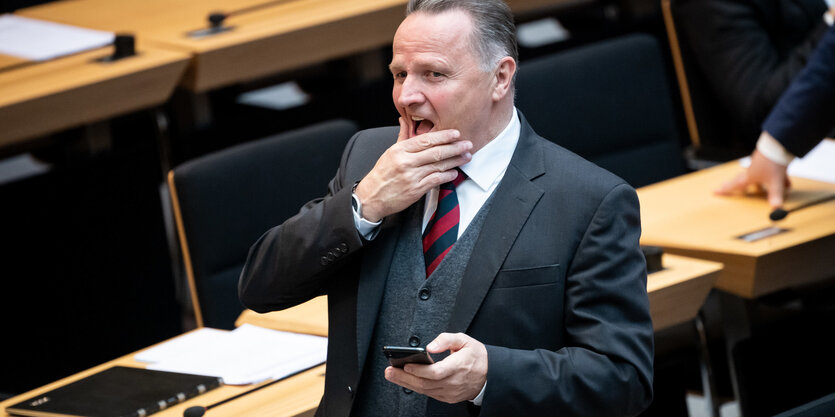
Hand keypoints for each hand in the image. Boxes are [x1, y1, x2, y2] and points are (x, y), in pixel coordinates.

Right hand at [355, 118, 471, 221]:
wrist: (372, 196)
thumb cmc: (382, 174)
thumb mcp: (390, 152)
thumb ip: (402, 137)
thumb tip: (404, 119)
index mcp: (399, 150)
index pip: (425, 140)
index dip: (443, 136)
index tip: (456, 134)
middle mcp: (406, 162)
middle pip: (435, 152)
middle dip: (454, 148)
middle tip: (467, 144)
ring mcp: (411, 177)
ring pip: (438, 166)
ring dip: (455, 161)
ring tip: (466, 157)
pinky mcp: (415, 190)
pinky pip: (435, 181)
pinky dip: (447, 176)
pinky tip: (454, 172)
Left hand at [384, 332, 487, 403]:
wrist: (490, 375)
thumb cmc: (477, 356)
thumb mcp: (464, 340)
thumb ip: (446, 339)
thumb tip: (430, 346)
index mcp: (459, 366)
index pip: (436, 372)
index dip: (419, 370)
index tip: (406, 365)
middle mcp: (454, 382)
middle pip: (426, 383)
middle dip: (404, 378)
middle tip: (389, 371)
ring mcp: (451, 392)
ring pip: (425, 390)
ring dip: (406, 383)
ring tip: (392, 375)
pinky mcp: (448, 397)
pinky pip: (429, 394)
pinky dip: (416, 387)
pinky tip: (406, 381)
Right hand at [715, 150, 790, 208]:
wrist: (779, 144)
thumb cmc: (773, 162)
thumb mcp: (775, 182)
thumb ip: (775, 196)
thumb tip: (776, 208)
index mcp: (750, 177)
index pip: (734, 185)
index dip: (725, 190)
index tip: (715, 191)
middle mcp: (752, 170)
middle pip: (740, 179)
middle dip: (734, 184)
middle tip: (725, 185)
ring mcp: (759, 164)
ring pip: (756, 176)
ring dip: (759, 183)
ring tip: (764, 189)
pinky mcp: (768, 160)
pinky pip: (769, 172)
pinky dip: (774, 178)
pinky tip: (785, 181)